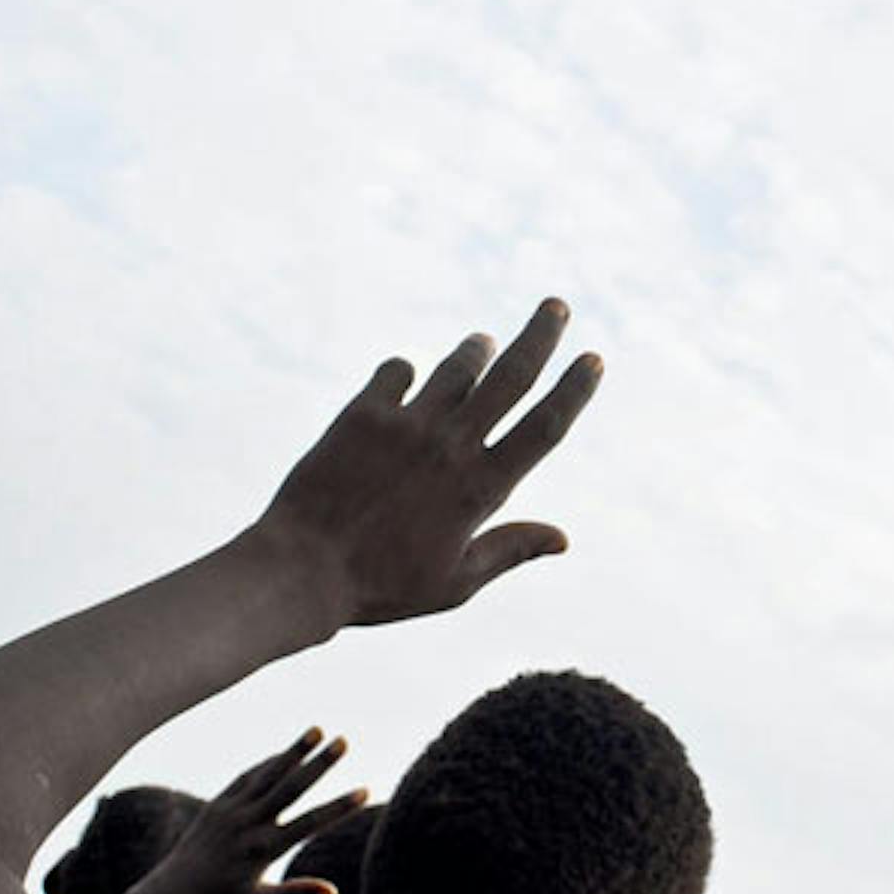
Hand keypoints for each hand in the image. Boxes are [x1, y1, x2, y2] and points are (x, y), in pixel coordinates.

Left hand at [100, 733, 366, 893]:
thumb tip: (334, 891)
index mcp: (264, 849)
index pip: (311, 823)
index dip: (340, 807)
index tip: (365, 791)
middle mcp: (249, 824)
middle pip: (292, 787)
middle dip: (321, 763)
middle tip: (344, 741)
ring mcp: (232, 811)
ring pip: (269, 774)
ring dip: (294, 751)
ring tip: (317, 729)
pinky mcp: (217, 805)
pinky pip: (247, 777)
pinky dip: (267, 763)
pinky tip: (284, 753)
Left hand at [253, 299, 601, 629]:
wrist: (300, 570)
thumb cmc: (381, 587)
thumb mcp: (455, 583)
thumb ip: (510, 549)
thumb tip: (564, 538)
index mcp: (480, 489)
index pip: (544, 427)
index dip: (574, 389)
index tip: (593, 358)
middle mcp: (449, 447)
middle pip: (510, 375)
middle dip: (540, 335)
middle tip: (556, 306)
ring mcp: (405, 426)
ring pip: (455, 368)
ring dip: (476, 351)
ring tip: (484, 343)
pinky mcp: (361, 415)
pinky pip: (395, 374)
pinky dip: (406, 372)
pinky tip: (407, 377)